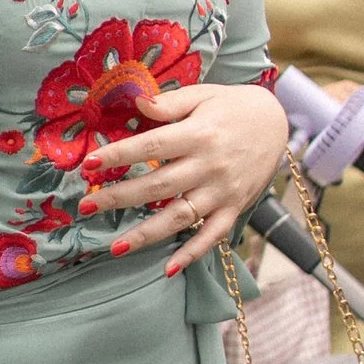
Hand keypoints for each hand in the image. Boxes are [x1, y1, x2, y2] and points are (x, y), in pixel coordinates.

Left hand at [78, 77, 291, 273]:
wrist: (278, 122)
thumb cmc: (233, 106)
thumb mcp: (203, 94)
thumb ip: (169, 103)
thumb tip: (136, 102)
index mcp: (198, 134)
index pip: (151, 146)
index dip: (118, 156)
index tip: (88, 166)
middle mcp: (210, 165)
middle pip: (159, 186)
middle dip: (120, 198)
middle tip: (86, 207)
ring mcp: (223, 191)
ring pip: (180, 217)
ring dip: (147, 234)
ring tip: (116, 248)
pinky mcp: (234, 207)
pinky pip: (212, 235)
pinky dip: (192, 253)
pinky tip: (168, 269)